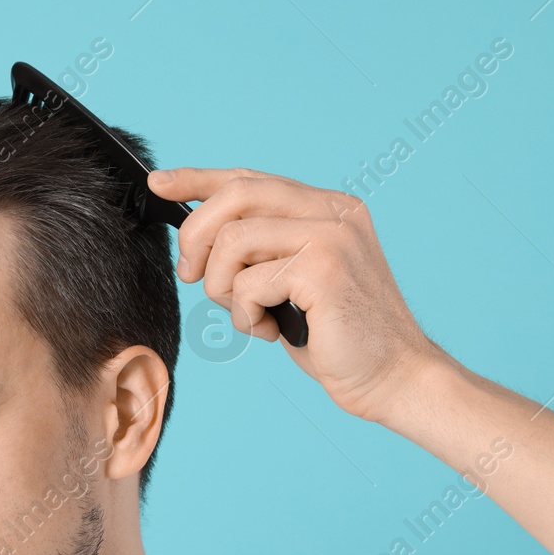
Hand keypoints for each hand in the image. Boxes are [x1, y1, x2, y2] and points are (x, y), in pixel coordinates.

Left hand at [147, 167, 447, 421]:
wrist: (393, 376)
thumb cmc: (339, 337)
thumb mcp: (292, 282)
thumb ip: (260, 252)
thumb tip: (198, 241)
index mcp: (327, 207)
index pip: (251, 178)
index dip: (198, 179)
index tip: (160, 184)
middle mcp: (332, 211)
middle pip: (235, 196)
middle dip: (196, 238)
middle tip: (191, 277)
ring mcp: (331, 236)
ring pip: (233, 241)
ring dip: (222, 287)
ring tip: (249, 314)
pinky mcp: (323, 269)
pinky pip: (248, 283)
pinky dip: (245, 316)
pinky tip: (272, 331)